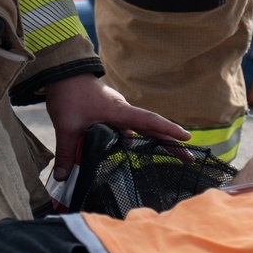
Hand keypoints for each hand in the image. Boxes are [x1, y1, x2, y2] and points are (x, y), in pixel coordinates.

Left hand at [44, 74, 188, 180]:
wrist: (62, 73)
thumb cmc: (69, 95)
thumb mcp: (66, 125)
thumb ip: (67, 152)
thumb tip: (63, 178)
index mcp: (119, 111)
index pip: (149, 121)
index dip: (168, 130)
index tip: (187, 138)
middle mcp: (123, 112)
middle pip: (153, 128)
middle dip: (172, 142)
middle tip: (190, 158)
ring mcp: (117, 113)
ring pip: (141, 130)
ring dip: (155, 142)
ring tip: (170, 157)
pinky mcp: (110, 114)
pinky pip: (127, 130)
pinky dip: (134, 140)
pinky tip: (131, 153)